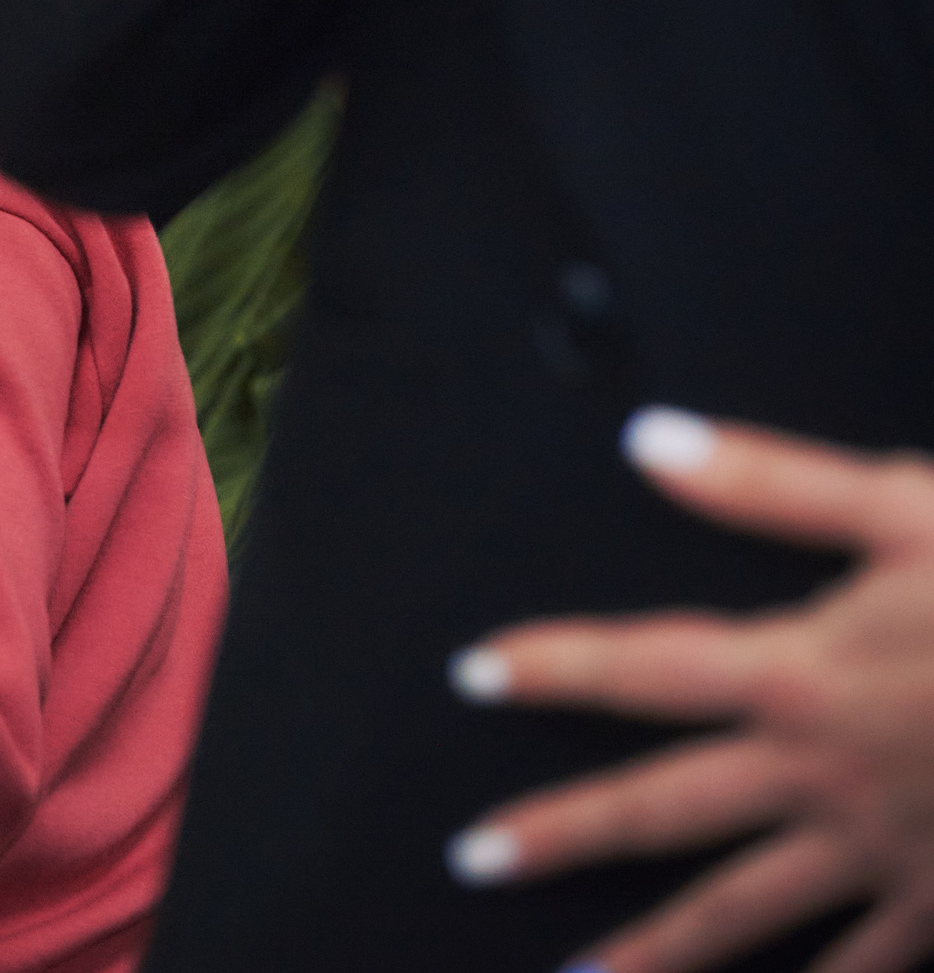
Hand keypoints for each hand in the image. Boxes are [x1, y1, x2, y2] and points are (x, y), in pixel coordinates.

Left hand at [446, 409, 933, 972]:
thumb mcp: (911, 510)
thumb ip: (771, 483)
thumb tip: (646, 441)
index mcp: (799, 672)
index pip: (637, 667)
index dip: (548, 666)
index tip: (471, 675)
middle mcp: (820, 775)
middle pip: (659, 809)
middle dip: (560, 833)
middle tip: (472, 856)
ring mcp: (883, 853)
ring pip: (743, 914)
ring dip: (654, 953)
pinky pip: (866, 967)